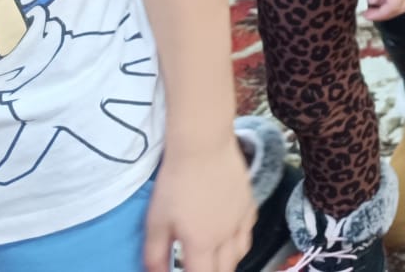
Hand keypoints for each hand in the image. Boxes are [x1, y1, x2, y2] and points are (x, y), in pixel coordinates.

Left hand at [145, 135, 253, 271]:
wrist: (204, 146)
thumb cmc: (176, 183)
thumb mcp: (155, 221)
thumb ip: (155, 255)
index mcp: (202, 244)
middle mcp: (227, 237)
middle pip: (225, 270)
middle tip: (199, 267)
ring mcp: (241, 219)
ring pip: (241, 254)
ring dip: (227, 263)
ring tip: (214, 260)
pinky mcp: (249, 202)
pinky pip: (249, 231)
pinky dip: (239, 240)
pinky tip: (230, 233)